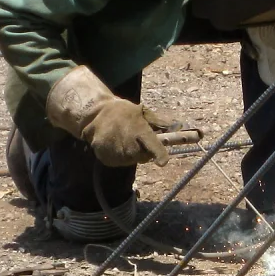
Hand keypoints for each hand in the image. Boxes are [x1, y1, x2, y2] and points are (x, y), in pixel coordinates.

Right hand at [47, 66, 169, 167]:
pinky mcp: (105, 158)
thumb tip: (179, 126)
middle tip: (138, 141)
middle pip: (143, 157)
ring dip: (132, 155)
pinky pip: (119, 163)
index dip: (159, 154)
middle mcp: (126, 141)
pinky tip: (116, 146)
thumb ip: (160, 122)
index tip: (162, 162)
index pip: (152, 145)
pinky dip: (120, 157)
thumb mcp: (143, 112)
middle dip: (144, 152)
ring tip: (125, 141)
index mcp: (139, 128)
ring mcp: (114, 150)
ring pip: (131, 161)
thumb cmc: (124, 113)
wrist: (95, 114)